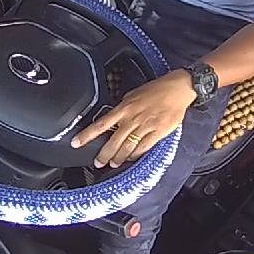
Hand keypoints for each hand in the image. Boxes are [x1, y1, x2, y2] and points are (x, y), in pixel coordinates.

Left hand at [71, 71, 196, 167]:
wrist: (177, 89)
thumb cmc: (156, 89)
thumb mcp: (133, 94)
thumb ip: (123, 107)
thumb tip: (114, 117)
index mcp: (124, 108)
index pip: (101, 124)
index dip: (87, 135)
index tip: (76, 143)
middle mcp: (132, 119)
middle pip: (113, 141)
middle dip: (103, 155)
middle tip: (97, 163)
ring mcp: (145, 127)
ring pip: (127, 147)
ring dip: (118, 158)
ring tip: (113, 164)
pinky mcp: (157, 133)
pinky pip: (143, 148)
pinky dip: (135, 156)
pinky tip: (131, 159)